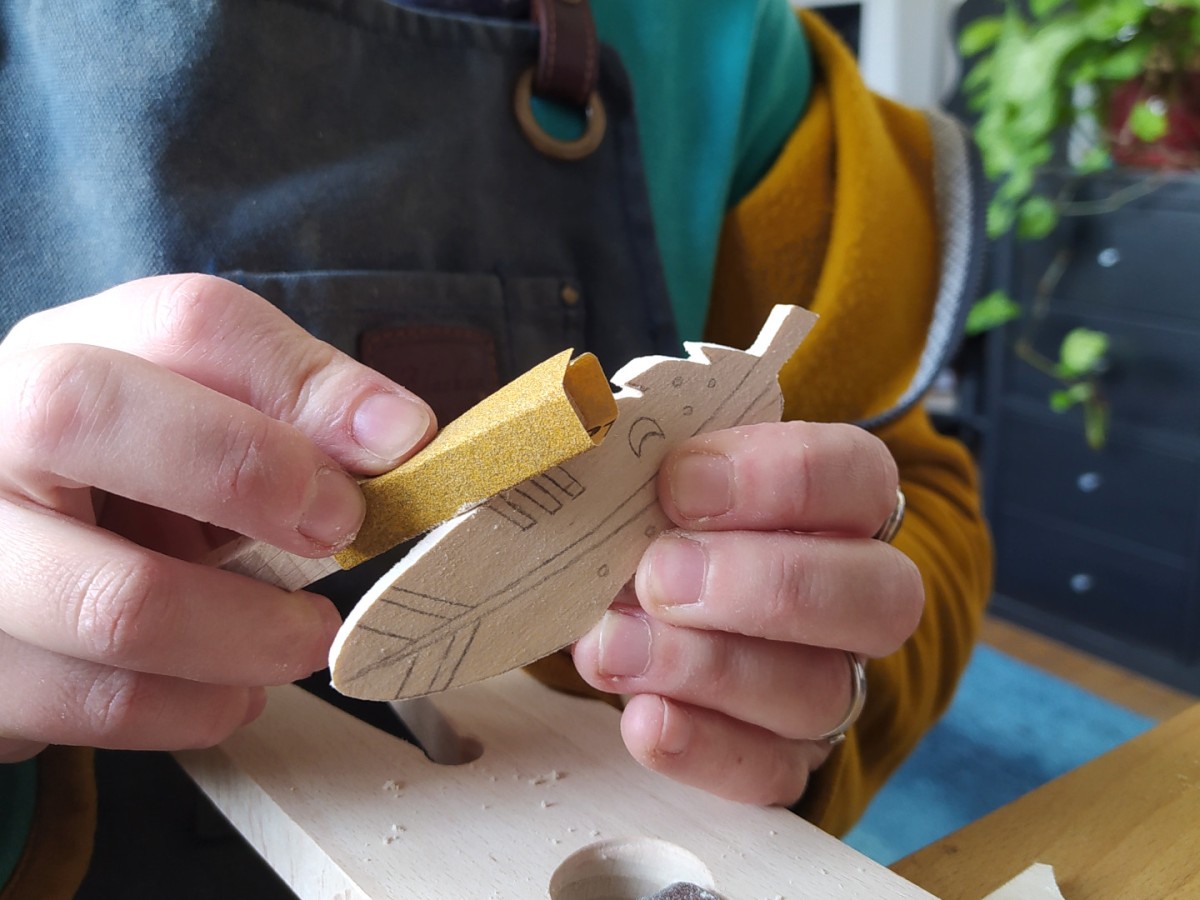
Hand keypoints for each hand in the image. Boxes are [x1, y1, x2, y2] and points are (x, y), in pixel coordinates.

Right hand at [0, 275, 434, 761]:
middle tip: (335, 536)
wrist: (18, 582)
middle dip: (245, 475)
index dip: (299, 385)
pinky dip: (202, 708)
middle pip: (82, 409)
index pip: (184, 320)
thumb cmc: (131, 499)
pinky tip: (234, 690)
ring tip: (306, 639)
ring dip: (252, 635)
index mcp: (67, 355)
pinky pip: (102, 706)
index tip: (392, 448)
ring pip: (112, 599)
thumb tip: (402, 435)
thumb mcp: (207, 438)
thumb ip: (297, 414)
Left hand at [572, 421, 922, 804]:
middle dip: (762, 586)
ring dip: (710, 669)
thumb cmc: (653, 523)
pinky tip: (643, 720)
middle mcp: (858, 595)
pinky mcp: (785, 758)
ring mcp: (830, 684)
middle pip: (879, 596)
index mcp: (839, 501)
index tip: (677, 483)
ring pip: (820, 691)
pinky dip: (703, 749)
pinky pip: (770, 772)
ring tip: (614, 647)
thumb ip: (643, 459)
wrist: (639, 606)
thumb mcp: (650, 474)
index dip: (779, 479)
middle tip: (658, 577)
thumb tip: (589, 439)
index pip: (858, 474)